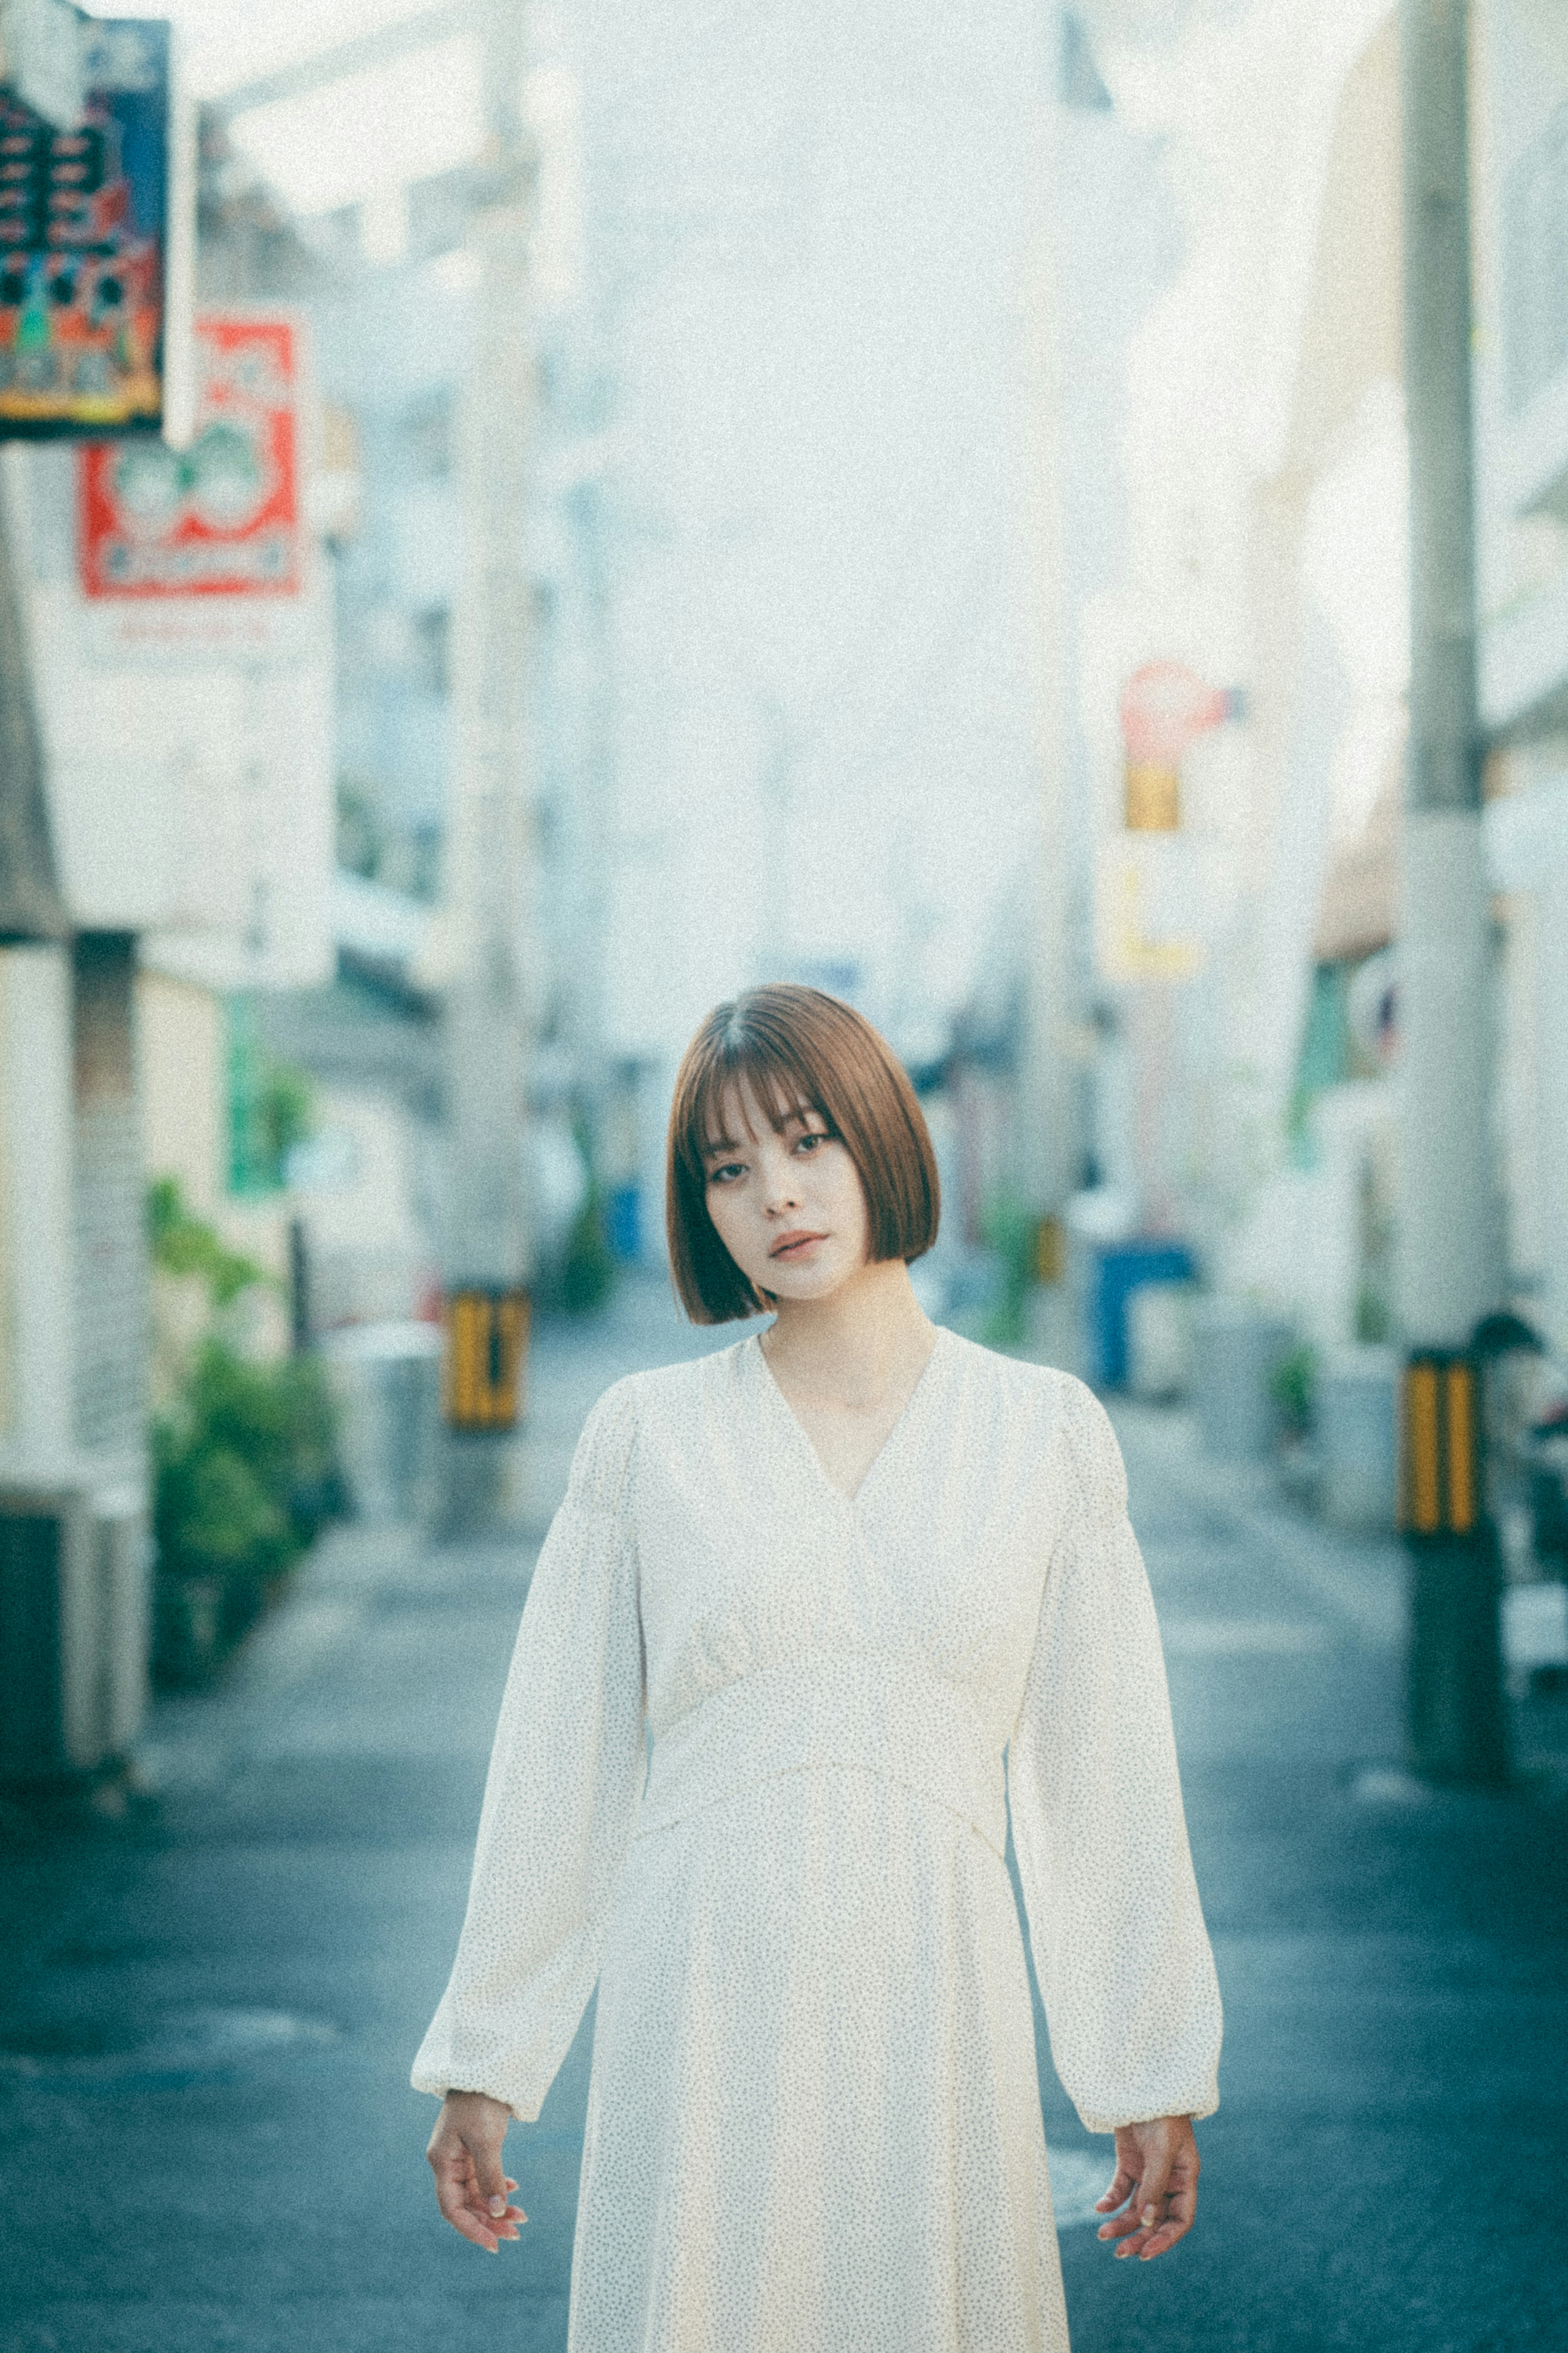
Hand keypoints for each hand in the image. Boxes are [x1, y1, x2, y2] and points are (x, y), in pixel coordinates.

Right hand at [426, 2090, 526, 2251]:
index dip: (470, 2229)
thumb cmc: (481, 2102)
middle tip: (516, 2233)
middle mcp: (447, 2162)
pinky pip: (482, 2177)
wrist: (485, 2070)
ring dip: (497, 2206)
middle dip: (489, 2221)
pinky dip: (498, 2186)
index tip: (493, 2244)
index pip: (451, 2208)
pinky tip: (514, 2189)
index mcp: (442, 2161)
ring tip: (522, 2217)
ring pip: (476, 2193)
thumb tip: (497, 2211)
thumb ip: (491, 2177)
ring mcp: (459, 2156)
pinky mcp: (472, 2149)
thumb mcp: (487, 2140)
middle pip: (465, 2204)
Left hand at [1094, 2114, 1198, 2260]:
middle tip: (1120, 2253)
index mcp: (1185, 2178)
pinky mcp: (1129, 2162)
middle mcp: (1168, 2180)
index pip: (1180, 2219)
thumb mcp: (1161, 2150)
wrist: (1140, 2084)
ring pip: (1136, 2208)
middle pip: (1156, 2219)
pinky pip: (1121, 2189)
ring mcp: (1148, 2172)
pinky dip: (1111, 2200)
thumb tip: (1147, 2221)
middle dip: (1139, 2236)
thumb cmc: (1160, 2115)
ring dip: (1121, 2223)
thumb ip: (1155, 2185)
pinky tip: (1099, 2208)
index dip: (1165, 2238)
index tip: (1146, 2252)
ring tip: (1102, 2235)